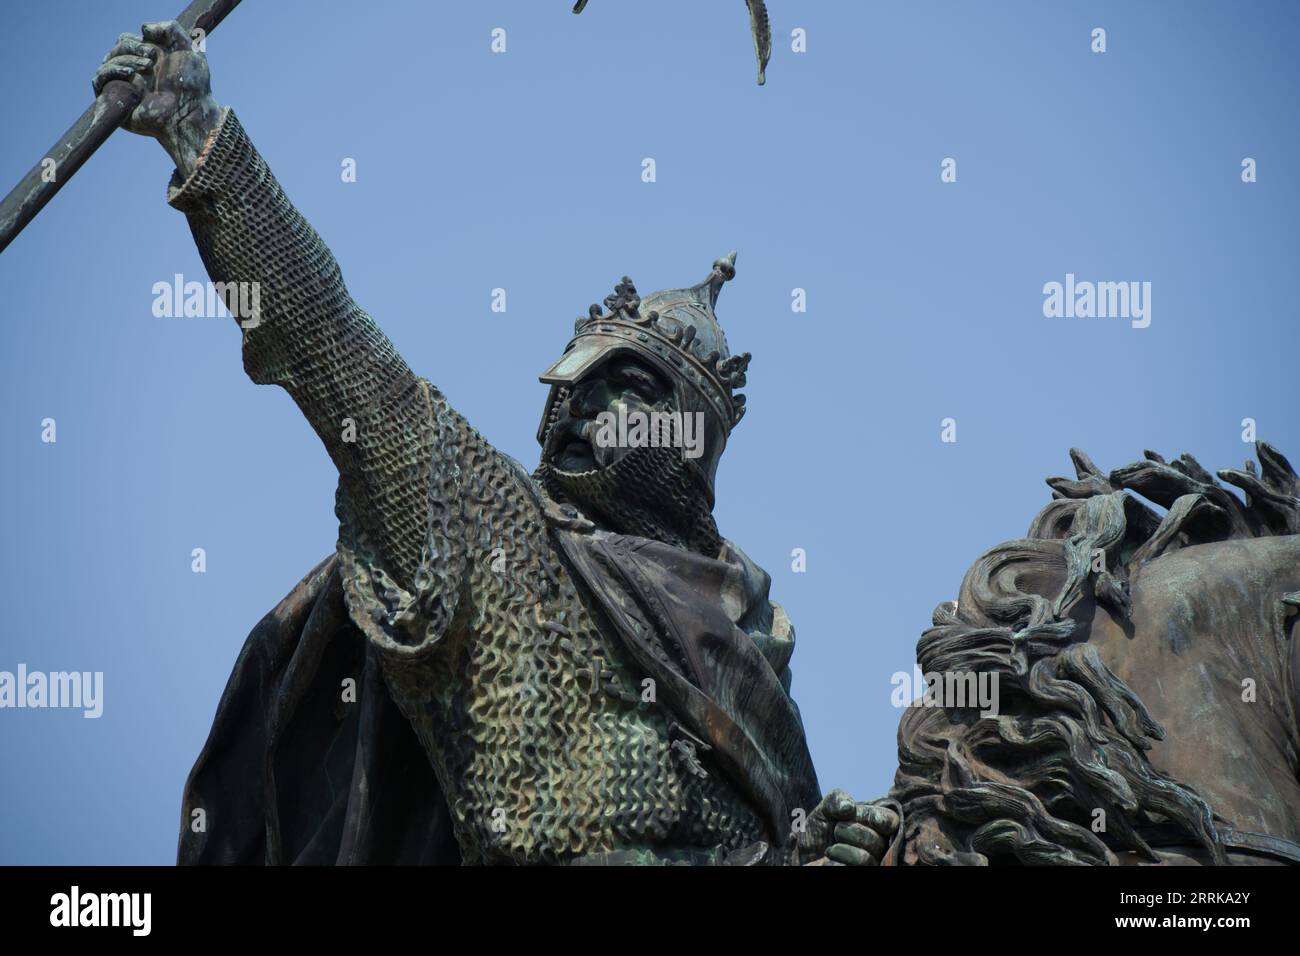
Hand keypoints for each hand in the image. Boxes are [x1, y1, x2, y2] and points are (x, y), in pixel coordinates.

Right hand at [93, 21, 221, 176]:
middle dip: (133, 48)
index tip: (156, 52)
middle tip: (152, 60)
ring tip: (147, 67)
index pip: (126, 41)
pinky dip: (112, 71)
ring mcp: (124, 87)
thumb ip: (170, 28)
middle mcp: (135, 74)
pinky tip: (130, 73)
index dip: (137, 42)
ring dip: (126, 59)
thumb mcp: (188, 49)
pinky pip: (100, 80)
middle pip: (117, 48)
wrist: (188, 112)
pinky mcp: (116, 101)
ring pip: (108, 61)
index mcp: (148, 62)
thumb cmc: (191, 85)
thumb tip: (144, 29)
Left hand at [795, 789, 899, 865]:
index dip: (878, 817)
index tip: (857, 814)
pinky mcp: (860, 872)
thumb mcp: (825, 808)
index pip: (891, 821)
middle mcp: (879, 846)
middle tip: (836, 832)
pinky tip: (829, 859)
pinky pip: (852, 868)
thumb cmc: (818, 831)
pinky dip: (836, 860)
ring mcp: (871, 863)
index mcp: (875, 825)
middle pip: (876, 839)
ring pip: (865, 858)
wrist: (803, 854)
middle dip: (848, 830)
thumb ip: (837, 799)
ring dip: (840, 848)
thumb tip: (849, 807)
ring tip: (831, 848)